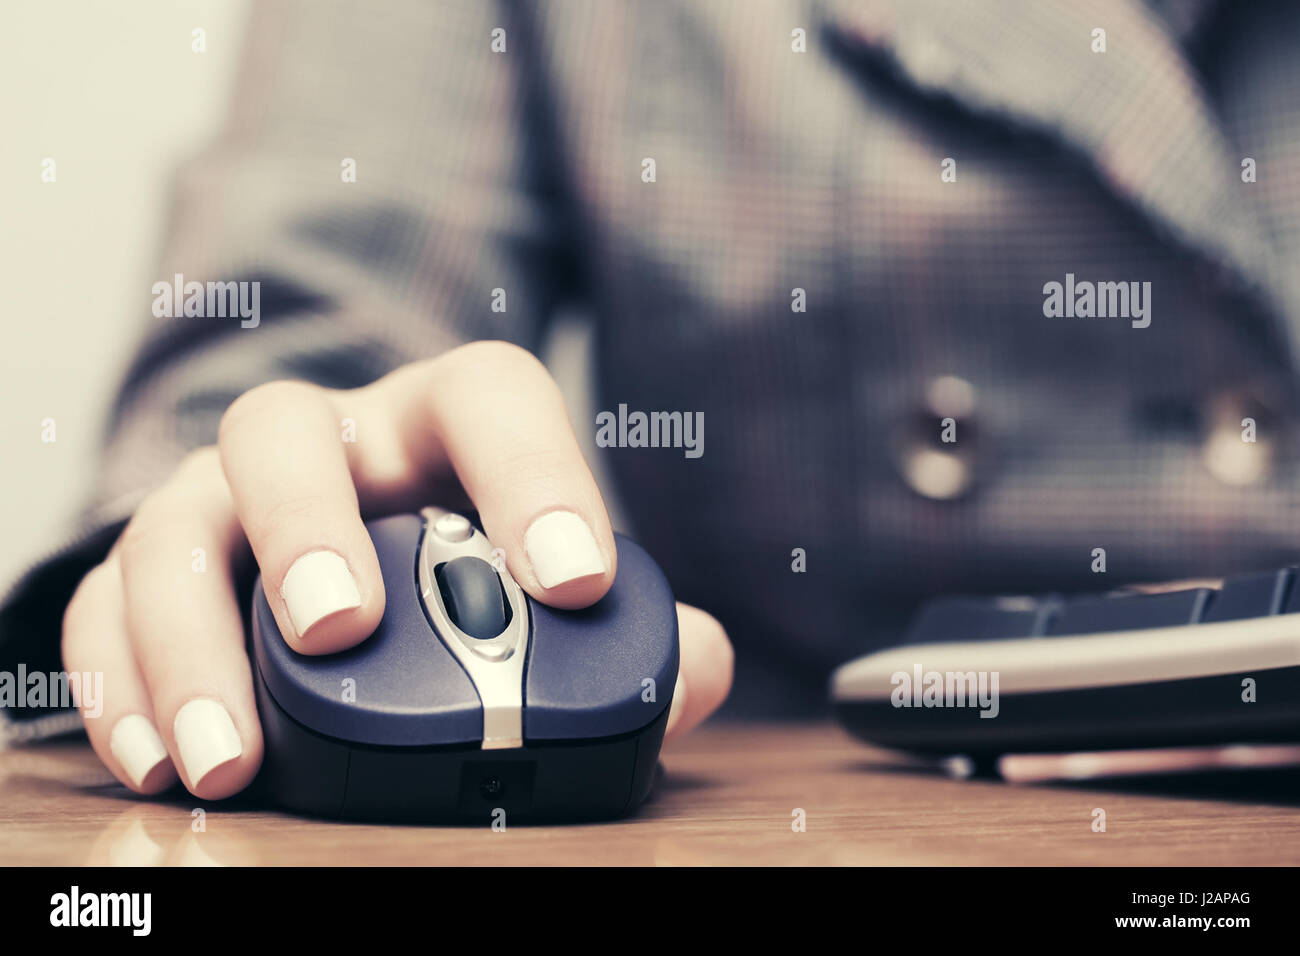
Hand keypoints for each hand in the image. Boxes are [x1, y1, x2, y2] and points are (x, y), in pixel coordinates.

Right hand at [61, 341, 733, 798]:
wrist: (349, 547)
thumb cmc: (465, 562)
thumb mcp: (546, 577)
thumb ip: (634, 630)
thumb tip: (696, 670)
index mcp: (440, 427)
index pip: (488, 396)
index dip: (537, 474)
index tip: (577, 582)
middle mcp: (324, 445)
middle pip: (284, 434)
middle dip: (308, 526)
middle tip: (341, 628)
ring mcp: (226, 500)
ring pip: (174, 521)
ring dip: (191, 636)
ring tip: (230, 756)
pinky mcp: (161, 566)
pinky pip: (107, 600)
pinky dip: (121, 681)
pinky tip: (163, 760)